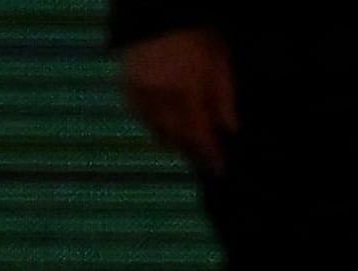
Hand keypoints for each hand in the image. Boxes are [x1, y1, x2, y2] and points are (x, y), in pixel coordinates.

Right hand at [117, 30, 237, 171]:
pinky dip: (158, 124)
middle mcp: (156, 94)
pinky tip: (171, 124)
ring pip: (158, 130)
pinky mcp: (126, 88)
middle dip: (194, 150)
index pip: (198, 132)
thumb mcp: (218, 56)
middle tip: (208, 161)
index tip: (220, 168)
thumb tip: (230, 128)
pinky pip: (144, 118)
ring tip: (192, 144)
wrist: (159, 11)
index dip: (210, 153)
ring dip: (176, 139)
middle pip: (177, 137)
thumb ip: (224, 94)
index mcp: (182, 86)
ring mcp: (137, 92)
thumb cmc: (195, 30)